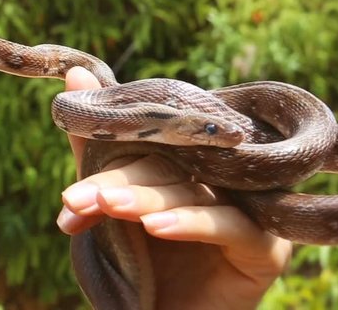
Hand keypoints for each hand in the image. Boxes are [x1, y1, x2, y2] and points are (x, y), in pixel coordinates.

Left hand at [57, 67, 291, 308]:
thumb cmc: (141, 265)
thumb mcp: (111, 207)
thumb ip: (96, 148)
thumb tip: (76, 72)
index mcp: (190, 168)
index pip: (151, 154)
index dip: (110, 169)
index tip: (70, 193)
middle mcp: (223, 184)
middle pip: (171, 170)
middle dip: (121, 184)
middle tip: (79, 198)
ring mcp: (249, 212)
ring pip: (195, 194)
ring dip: (149, 200)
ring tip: (110, 208)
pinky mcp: (268, 247)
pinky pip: (231, 227)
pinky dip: (192, 224)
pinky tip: (158, 228)